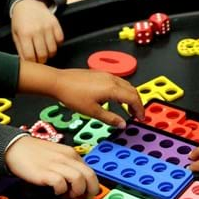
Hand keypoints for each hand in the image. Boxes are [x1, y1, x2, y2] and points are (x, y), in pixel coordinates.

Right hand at [5, 136, 98, 198]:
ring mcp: (56, 165)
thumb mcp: (58, 158)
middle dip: (91, 190)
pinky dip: (61, 190)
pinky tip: (55, 191)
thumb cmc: (36, 155)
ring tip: (68, 194)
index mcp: (72, 154)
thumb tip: (81, 189)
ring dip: (76, 191)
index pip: (91, 171)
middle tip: (84, 198)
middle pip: (90, 175)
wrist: (15, 147)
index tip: (89, 194)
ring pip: (79, 179)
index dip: (93, 185)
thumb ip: (70, 170)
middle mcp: (67, 158)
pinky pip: (60, 183)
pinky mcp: (45, 173)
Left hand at [11, 0, 63, 62]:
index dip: (33, 62)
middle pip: (43, 55)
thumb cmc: (21, 21)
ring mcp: (47, 27)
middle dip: (42, 60)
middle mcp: (36, 31)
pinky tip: (51, 42)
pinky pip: (60, 41)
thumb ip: (20, 49)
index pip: (30, 56)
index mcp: (24, 33)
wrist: (28, 3)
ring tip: (46, 51)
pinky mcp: (56, 24)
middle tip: (40, 59)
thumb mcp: (15, 33)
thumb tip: (27, 62)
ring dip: (50, 54)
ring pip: (53, 50)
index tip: (33, 62)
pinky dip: (57, 44)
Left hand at [18, 62, 144, 128]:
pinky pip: (118, 82)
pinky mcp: (101, 74)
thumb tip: (122, 125)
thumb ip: (111, 119)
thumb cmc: (72, 95)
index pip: (133, 99)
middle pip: (133, 91)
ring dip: (130, 97)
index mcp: (112, 89)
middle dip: (137, 103)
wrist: (57, 81)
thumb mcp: (93, 112)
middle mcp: (112, 79)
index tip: (140, 118)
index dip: (139, 109)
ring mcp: (106, 75)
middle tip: (137, 115)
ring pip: (126, 85)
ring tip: (128, 109)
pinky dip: (123, 91)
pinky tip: (117, 99)